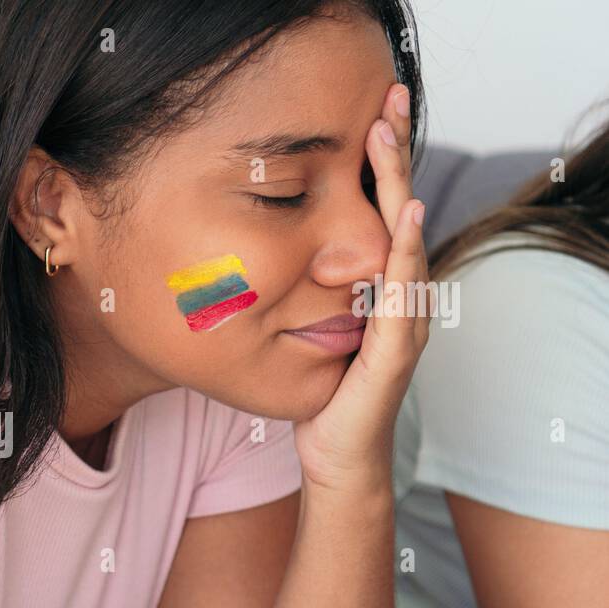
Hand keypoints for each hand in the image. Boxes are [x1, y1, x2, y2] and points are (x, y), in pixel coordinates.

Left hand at [293, 82, 430, 495]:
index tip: (372, 113)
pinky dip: (406, 255)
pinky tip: (405, 221)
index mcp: (377, 289)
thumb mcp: (303, 329)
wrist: (335, 457)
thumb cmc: (320, 393)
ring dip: (398, 189)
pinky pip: (403, 296)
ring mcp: (402, 323)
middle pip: (401, 214)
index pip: (382, 215)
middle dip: (394, 158)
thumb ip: (296, 292)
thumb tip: (251, 254)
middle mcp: (397, 298)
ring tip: (389, 140)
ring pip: (405, 242)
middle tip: (389, 101)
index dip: (381, 166)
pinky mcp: (394, 353)